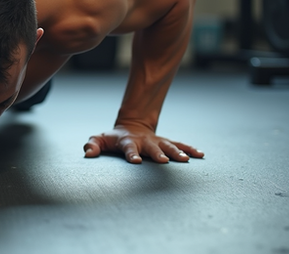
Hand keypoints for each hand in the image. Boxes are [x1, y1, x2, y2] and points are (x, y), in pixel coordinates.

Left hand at [83, 123, 203, 163]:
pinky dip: (190, 149)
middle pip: (153, 148)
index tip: (136, 161)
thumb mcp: (100, 139)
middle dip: (159, 154)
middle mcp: (145, 141)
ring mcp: (157, 142)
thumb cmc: (113, 138)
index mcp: (128, 141)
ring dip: (177, 152)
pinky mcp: (166, 143)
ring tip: (186, 160)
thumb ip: (93, 145)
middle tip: (165, 162)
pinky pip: (180, 145)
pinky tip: (201, 155)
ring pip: (169, 146)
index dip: (132, 154)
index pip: (129, 148)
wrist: (131, 127)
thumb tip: (88, 153)